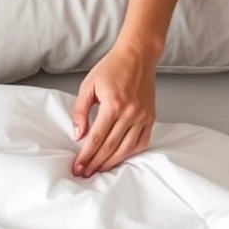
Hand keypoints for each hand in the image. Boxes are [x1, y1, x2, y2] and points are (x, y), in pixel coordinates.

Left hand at [71, 44, 156, 176]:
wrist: (138, 55)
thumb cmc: (111, 68)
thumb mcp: (88, 86)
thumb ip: (80, 111)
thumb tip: (77, 135)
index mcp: (113, 105)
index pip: (96, 138)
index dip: (85, 156)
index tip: (77, 166)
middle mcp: (130, 113)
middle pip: (110, 147)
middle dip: (95, 163)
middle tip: (85, 173)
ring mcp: (143, 116)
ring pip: (126, 148)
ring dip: (111, 162)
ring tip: (99, 170)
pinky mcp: (151, 117)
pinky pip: (142, 142)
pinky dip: (130, 153)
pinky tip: (119, 159)